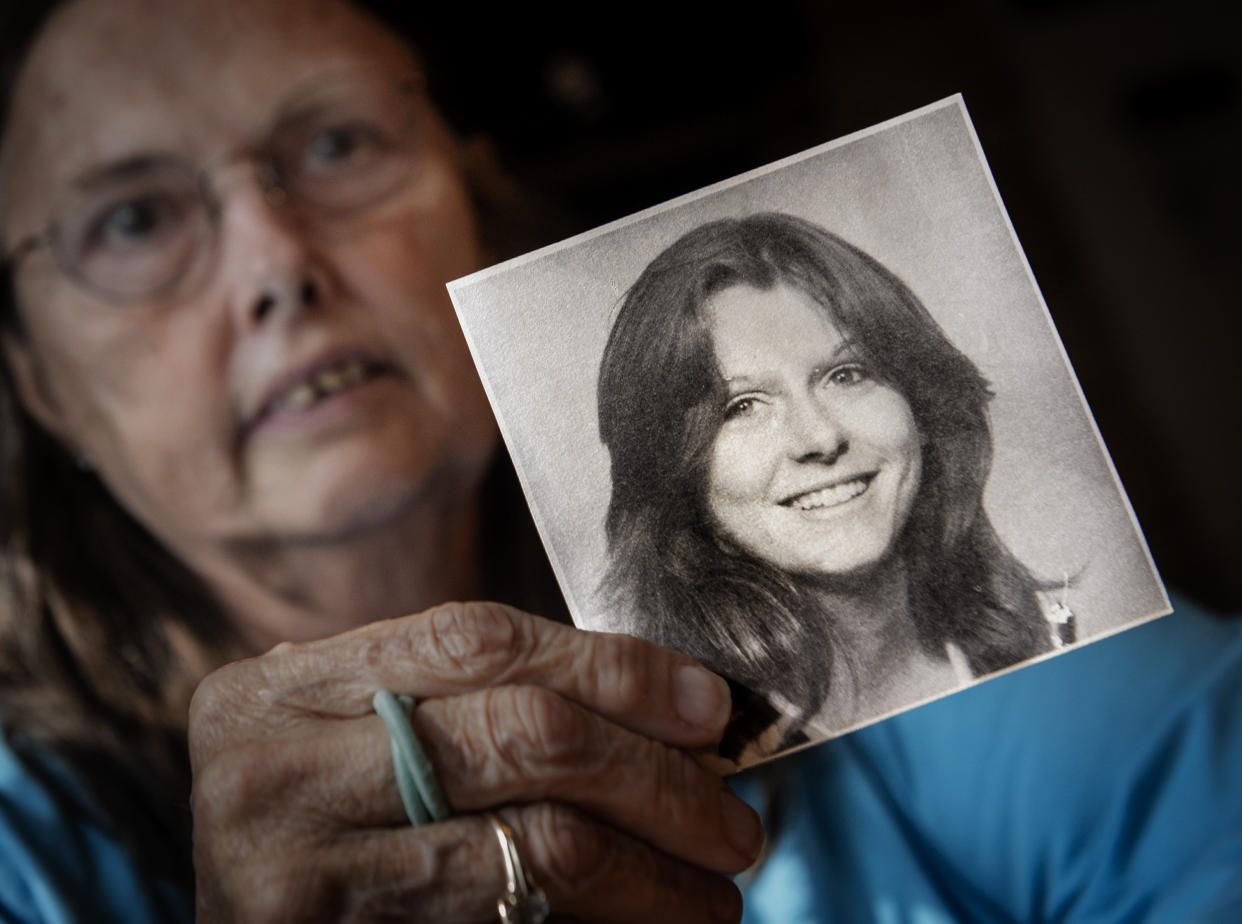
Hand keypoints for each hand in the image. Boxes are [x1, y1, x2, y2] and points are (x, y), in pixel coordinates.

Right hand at [188, 601, 761, 922]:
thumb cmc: (316, 831)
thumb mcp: (357, 745)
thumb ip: (469, 710)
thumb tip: (670, 711)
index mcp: (282, 688)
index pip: (480, 639)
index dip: (611, 665)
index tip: (705, 706)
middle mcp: (272, 768)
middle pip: (521, 733)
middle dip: (655, 776)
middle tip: (733, 822)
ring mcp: (290, 872)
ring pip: (538, 846)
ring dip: (654, 872)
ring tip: (713, 890)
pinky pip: (509, 921)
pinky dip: (599, 921)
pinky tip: (647, 921)